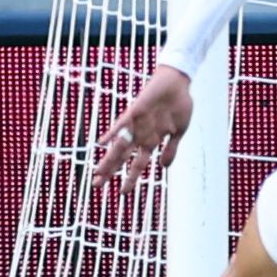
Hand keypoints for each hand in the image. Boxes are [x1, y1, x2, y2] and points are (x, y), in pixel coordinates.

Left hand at [92, 65, 193, 190]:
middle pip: (123, 157)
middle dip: (110, 171)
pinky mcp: (136, 111)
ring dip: (110, 159)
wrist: (178, 83)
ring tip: (98, 171)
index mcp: (151, 141)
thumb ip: (171, 149)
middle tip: (97, 185)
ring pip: (120, 146)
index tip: (123, 193)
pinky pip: (122, 124)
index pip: (137, 163)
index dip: (130, 177)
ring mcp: (138, 125)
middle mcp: (141, 135)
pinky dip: (112, 133)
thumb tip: (164, 167)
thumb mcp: (179, 131)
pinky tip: (101, 142)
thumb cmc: (179, 105)